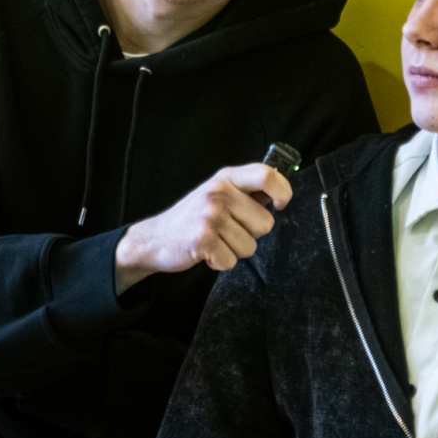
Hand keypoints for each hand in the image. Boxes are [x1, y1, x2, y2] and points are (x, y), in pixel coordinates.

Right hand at [114, 163, 291, 293]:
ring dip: (235, 250)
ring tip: (215, 240)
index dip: (283, 191)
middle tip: (227, 231)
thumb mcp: (217, 193)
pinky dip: (220, 262)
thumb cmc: (192, 218)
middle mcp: (219, 193)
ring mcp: (210, 216)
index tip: (281, 205)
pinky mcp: (202, 240)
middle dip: (251, 234)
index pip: (267, 175)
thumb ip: (246, 192)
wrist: (154, 238)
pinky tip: (206, 252)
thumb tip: (279, 195)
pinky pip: (232, 261)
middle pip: (266, 223)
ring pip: (250, 246)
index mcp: (226, 178)